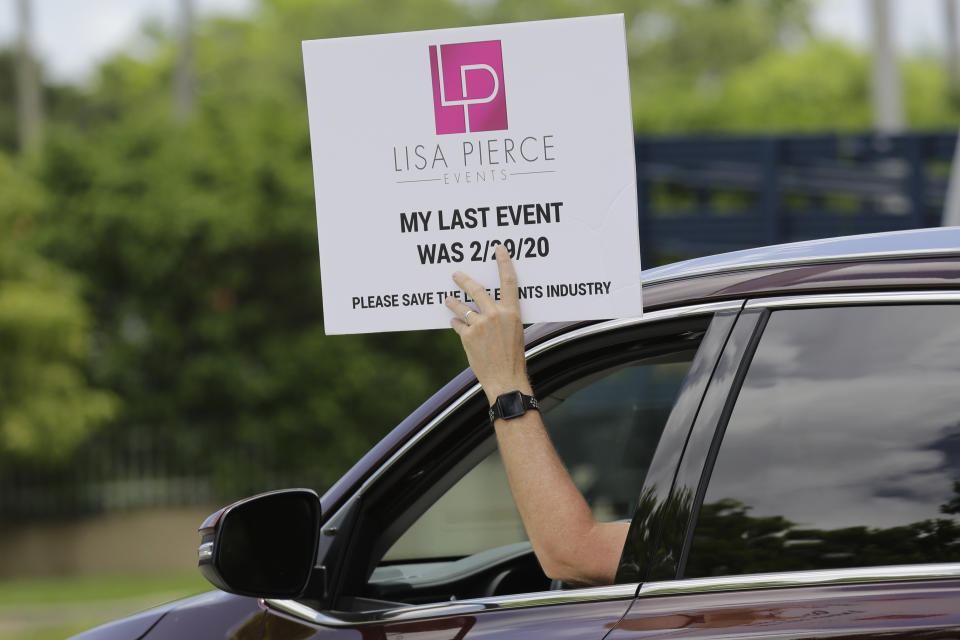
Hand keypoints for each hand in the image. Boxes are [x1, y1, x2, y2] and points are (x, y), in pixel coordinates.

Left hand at [445, 245, 530, 403]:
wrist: (505, 378)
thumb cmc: (513, 357)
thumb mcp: (515, 333)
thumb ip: (503, 317)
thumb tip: (489, 309)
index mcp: (512, 313)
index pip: (509, 281)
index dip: (504, 263)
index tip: (498, 249)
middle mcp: (495, 315)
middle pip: (477, 290)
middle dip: (464, 280)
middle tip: (455, 274)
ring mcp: (480, 325)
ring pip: (462, 307)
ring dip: (453, 303)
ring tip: (448, 300)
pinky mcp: (467, 336)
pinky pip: (458, 325)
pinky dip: (456, 323)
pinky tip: (454, 323)